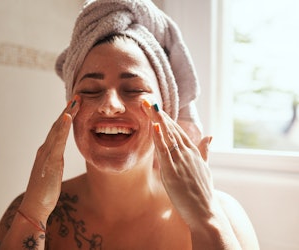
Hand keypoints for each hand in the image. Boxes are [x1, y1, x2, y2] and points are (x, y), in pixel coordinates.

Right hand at [19, 95, 80, 217]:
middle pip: (57, 126)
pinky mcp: (50, 160)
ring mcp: (46, 154)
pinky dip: (61, 128)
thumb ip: (54, 162)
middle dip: (67, 110)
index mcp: (48, 152)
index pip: (58, 130)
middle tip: (77, 97)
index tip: (75, 105)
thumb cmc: (44, 192)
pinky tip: (67, 117)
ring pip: (56, 129)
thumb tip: (57, 158)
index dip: (66, 117)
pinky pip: (57, 141)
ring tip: (75, 101)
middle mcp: (45, 149)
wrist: (35, 206)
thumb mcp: (52, 173)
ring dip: (66, 114)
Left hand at [142, 101, 213, 225]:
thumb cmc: (204, 192)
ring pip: (167, 137)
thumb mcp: (206, 168)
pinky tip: (153, 127)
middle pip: (171, 130)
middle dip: (159, 114)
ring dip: (157, 120)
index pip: (178, 131)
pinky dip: (159, 138)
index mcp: (194, 153)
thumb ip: (205, 151)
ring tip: (148, 106)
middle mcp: (188, 154)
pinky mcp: (173, 172)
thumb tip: (210, 136)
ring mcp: (181, 162)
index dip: (166, 119)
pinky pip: (164, 152)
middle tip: (148, 100)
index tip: (157, 107)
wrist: (206, 213)